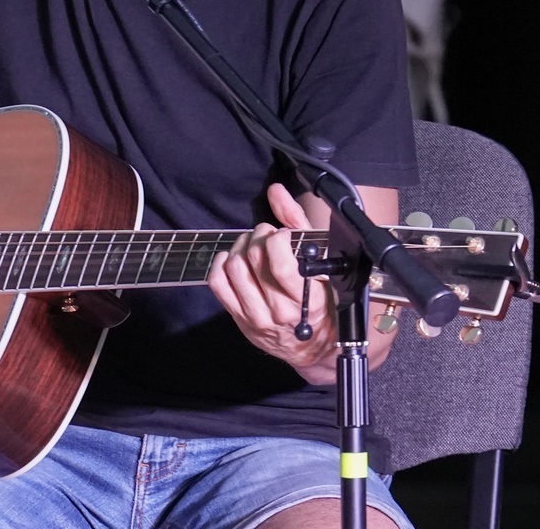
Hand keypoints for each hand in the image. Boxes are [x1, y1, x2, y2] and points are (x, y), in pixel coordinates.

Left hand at [208, 183, 338, 384]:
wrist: (314, 347)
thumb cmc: (322, 302)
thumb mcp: (321, 262)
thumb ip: (297, 223)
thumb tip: (276, 191)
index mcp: (305, 297)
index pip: (279, 262)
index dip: (276, 238)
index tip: (283, 235)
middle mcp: (278, 310)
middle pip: (253, 259)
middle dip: (259, 237)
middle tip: (267, 236)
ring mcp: (255, 316)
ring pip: (234, 268)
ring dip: (241, 247)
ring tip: (252, 247)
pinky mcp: (239, 319)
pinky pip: (218, 284)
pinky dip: (221, 264)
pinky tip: (232, 259)